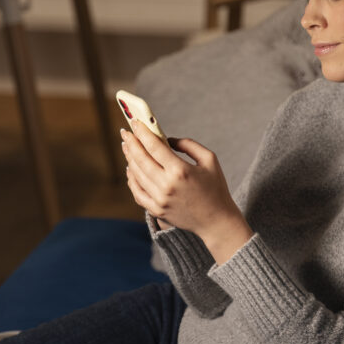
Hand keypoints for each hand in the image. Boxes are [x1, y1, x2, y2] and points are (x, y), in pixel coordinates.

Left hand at [122, 120, 252, 263]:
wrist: (216, 221)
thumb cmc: (216, 188)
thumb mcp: (209, 160)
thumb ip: (188, 145)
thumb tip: (167, 139)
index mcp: (180, 171)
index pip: (154, 147)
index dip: (142, 133)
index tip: (136, 122)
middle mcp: (167, 186)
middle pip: (141, 159)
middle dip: (131, 143)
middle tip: (126, 132)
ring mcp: (159, 200)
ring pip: (136, 174)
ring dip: (130, 158)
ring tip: (127, 146)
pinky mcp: (156, 211)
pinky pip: (137, 192)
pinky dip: (131, 179)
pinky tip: (131, 168)